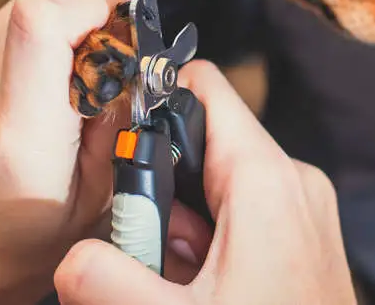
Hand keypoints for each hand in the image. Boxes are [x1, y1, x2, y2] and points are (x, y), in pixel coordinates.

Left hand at [0, 0, 133, 304]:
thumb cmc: (13, 250)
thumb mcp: (94, 204)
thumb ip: (118, 124)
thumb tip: (135, 61)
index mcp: (16, 136)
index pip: (42, 19)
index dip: (96, 6)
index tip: (126, 36)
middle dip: (94, 11)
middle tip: (114, 56)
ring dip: (69, 18)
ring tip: (84, 69)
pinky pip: (7, 19)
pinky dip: (43, 33)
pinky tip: (53, 77)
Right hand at [53, 60, 357, 304]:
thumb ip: (107, 282)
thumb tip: (71, 261)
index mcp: (267, 180)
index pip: (205, 90)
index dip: (154, 95)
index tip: (115, 127)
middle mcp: (292, 183)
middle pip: (205, 143)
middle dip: (159, 187)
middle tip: (138, 242)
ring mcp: (303, 211)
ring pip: (219, 185)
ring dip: (181, 226)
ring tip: (171, 280)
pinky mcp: (304, 238)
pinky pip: (241, 216)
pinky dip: (208, 244)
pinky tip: (196, 289)